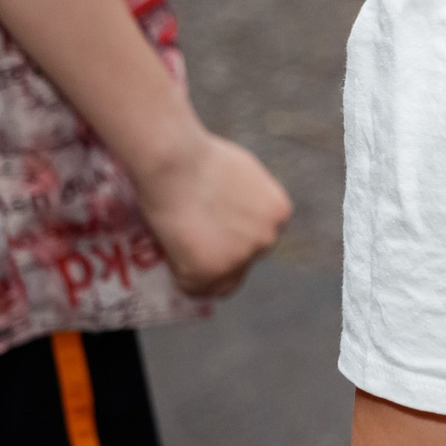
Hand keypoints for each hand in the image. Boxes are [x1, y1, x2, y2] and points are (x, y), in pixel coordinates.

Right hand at [132, 129, 291, 296]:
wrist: (174, 162)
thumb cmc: (197, 157)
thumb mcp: (239, 175)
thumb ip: (245, 201)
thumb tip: (231, 213)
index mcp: (278, 214)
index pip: (259, 241)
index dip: (233, 242)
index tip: (213, 238)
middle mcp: (267, 239)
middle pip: (243, 263)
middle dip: (219, 258)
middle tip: (192, 250)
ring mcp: (241, 257)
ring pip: (219, 280)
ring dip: (199, 271)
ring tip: (175, 255)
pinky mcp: (211, 271)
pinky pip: (193, 287)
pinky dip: (179, 278)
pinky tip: (167, 261)